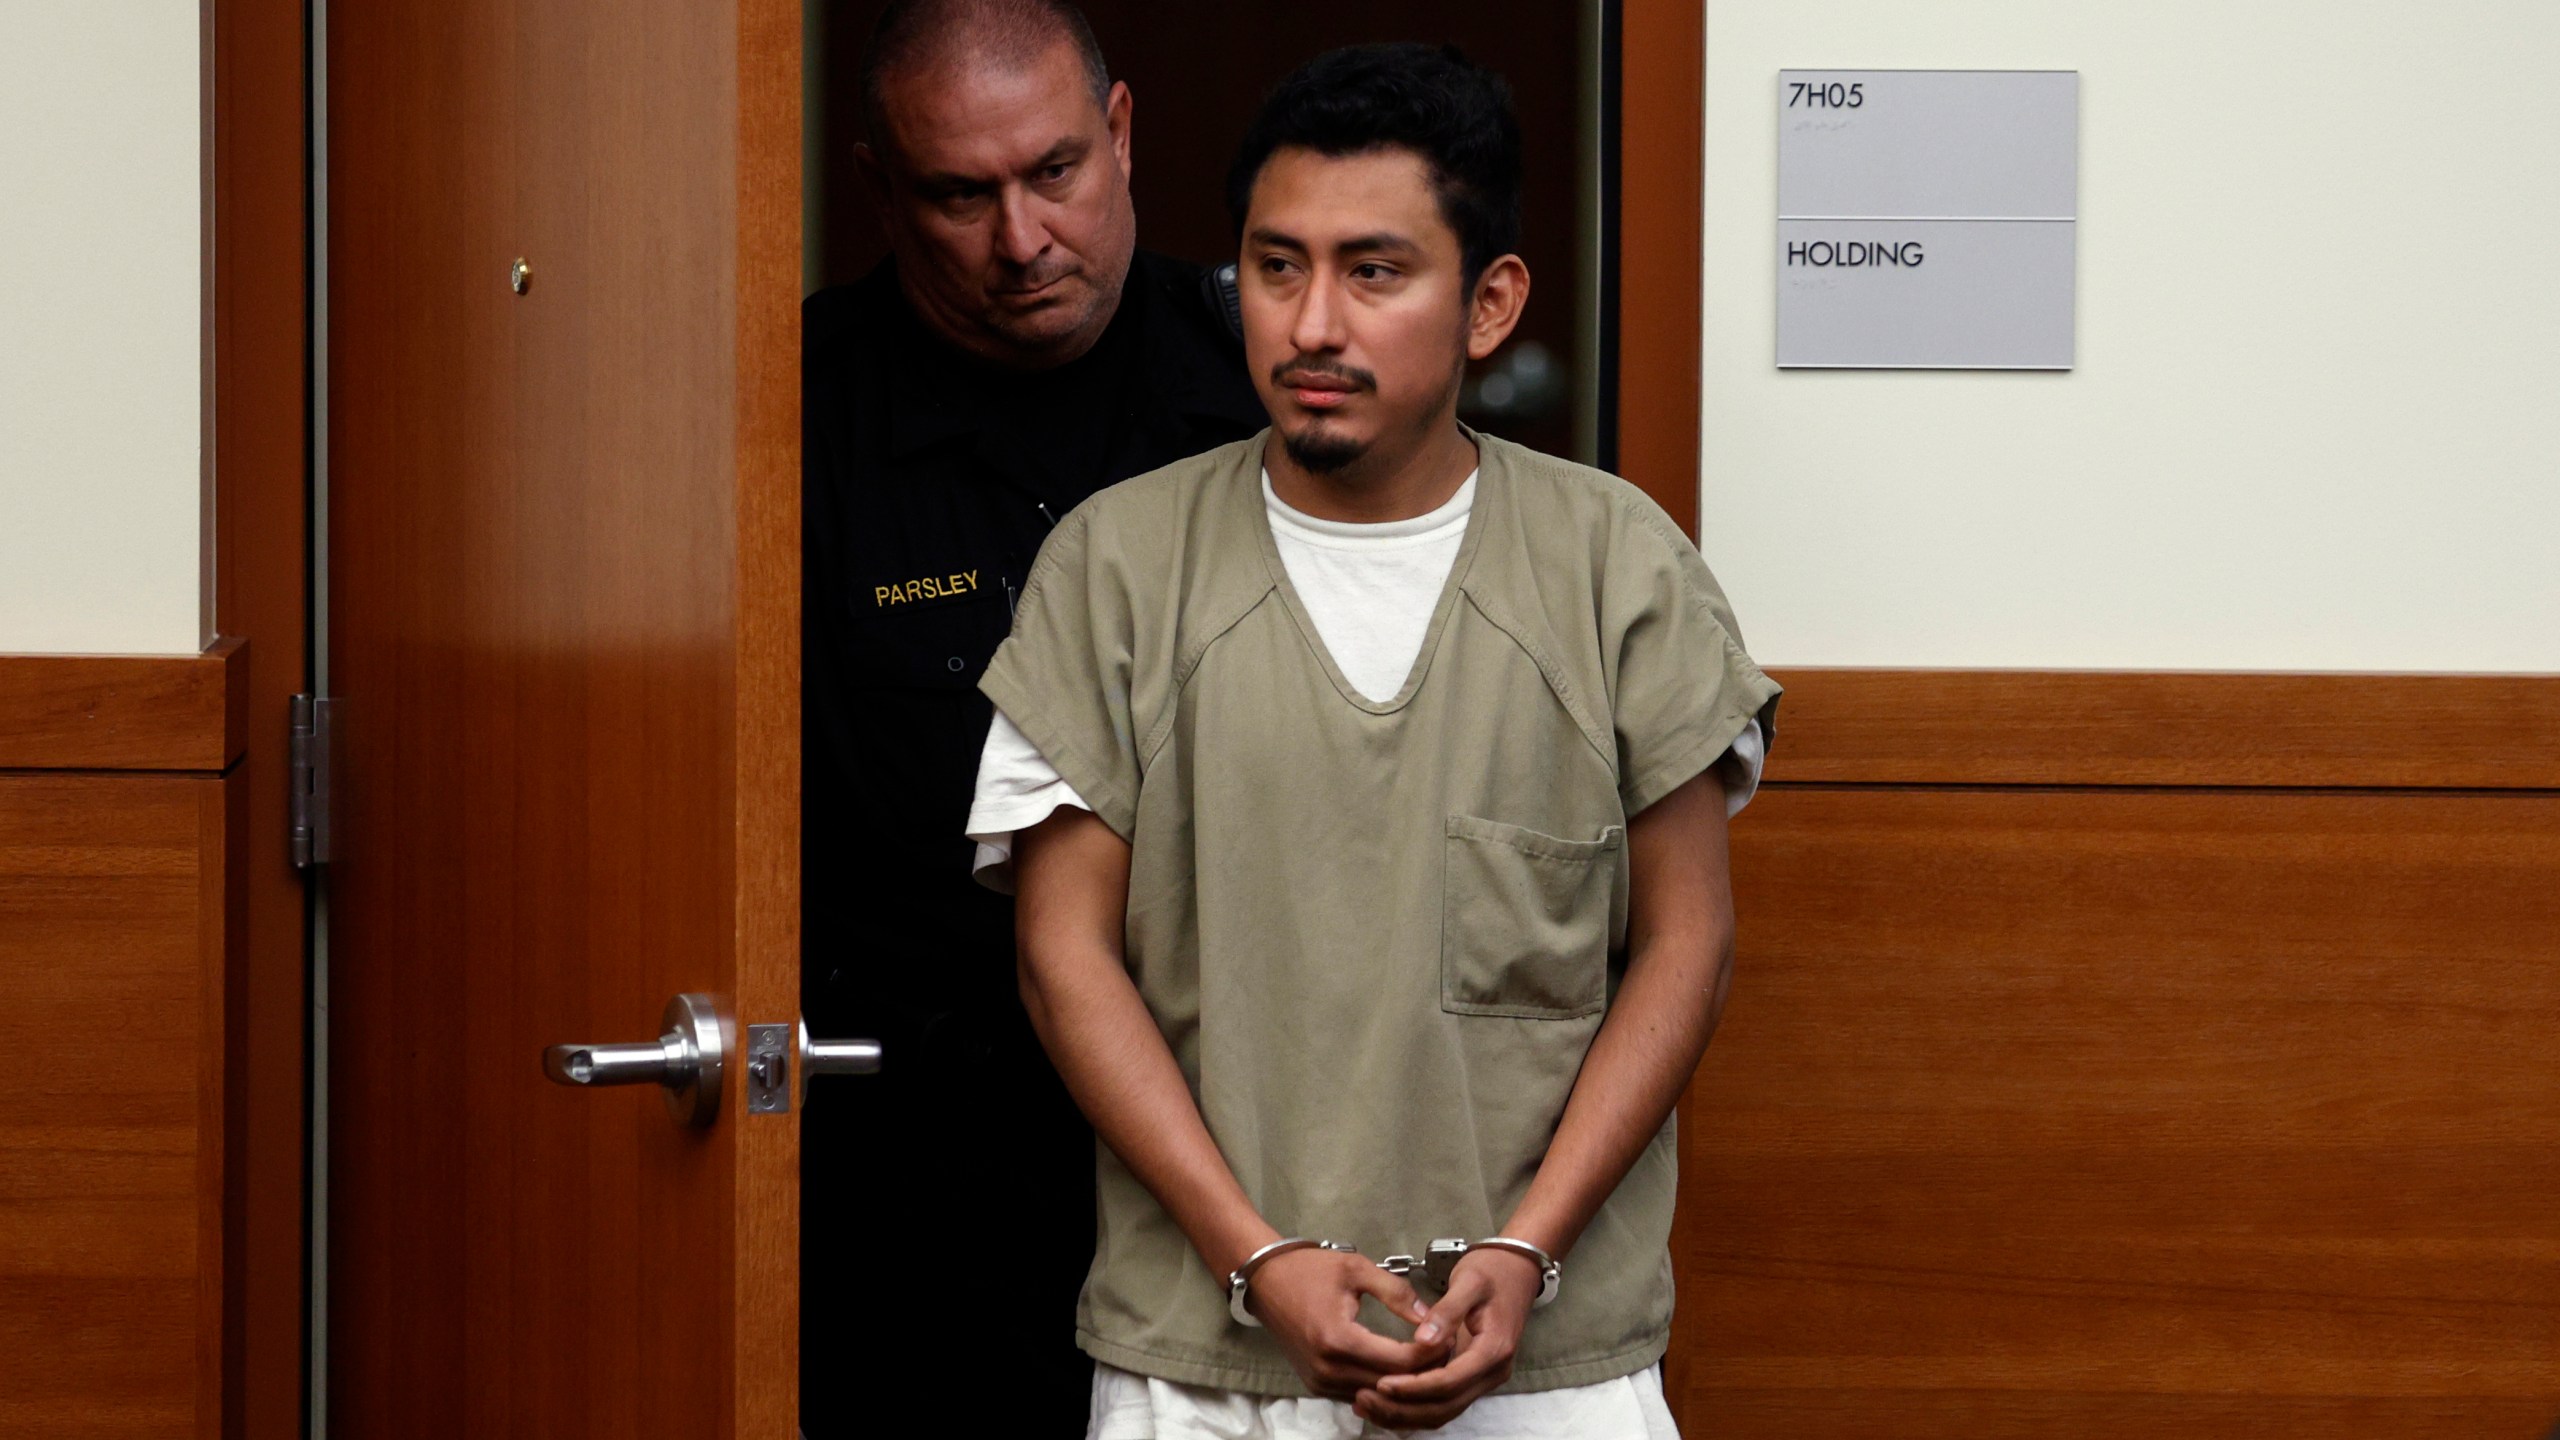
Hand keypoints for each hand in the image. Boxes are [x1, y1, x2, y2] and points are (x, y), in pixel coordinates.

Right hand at [1246, 1247, 1451, 1400]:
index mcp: (1338, 1339)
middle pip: (1392, 1385)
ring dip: (1404, 1382)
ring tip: (1428, 1358)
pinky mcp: (1317, 1386)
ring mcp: (1320, 1382)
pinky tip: (1400, 1367)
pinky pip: (1360, 1394)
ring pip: (1378, 1395)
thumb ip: (1396, 1293)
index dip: (1430, 1354)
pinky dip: (1383, 1385)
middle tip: (1447, 1350)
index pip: (1399, 1362)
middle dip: (1423, 1371)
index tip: (1449, 1337)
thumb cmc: (1309, 1270)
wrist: (1266, 1281)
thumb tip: (1430, 1317)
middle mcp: (1327, 1370)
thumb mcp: (1356, 1269)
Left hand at [1354, 1247, 1540, 1429]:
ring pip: (1444, 1411)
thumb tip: (1422, 1340)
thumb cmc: (1492, 1272)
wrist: (1516, 1270)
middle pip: (1446, 1406)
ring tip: (1367, 1403)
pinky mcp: (1472, 1378)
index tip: (1382, 1383)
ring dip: (1406, 1414)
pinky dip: (1415, 1407)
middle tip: (1364, 1398)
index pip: (1450, 1381)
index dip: (1415, 1387)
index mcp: (1493, 1350)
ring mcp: (1484, 1378)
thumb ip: (1447, 1311)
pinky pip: (1444, 1403)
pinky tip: (1386, 1401)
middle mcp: (1492, 1372)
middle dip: (1404, 1408)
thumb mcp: (1469, 1281)